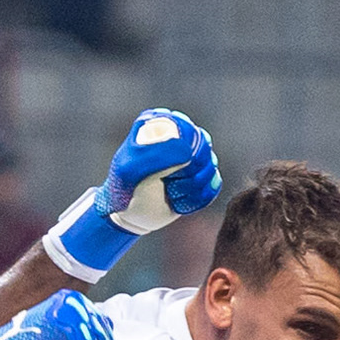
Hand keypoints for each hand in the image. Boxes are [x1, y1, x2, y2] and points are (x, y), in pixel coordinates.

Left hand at [101, 106, 221, 231]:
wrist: (132, 217)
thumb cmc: (126, 191)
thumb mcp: (130, 172)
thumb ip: (155, 155)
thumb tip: (187, 150)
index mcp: (159, 123)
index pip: (188, 131)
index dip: (182, 156)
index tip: (164, 171)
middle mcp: (178, 133)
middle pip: (204, 149)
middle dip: (186, 174)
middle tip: (166, 182)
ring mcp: (192, 152)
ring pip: (210, 167)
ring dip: (189, 189)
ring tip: (169, 192)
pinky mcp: (202, 172)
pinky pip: (214, 185)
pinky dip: (196, 199)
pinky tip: (178, 199)